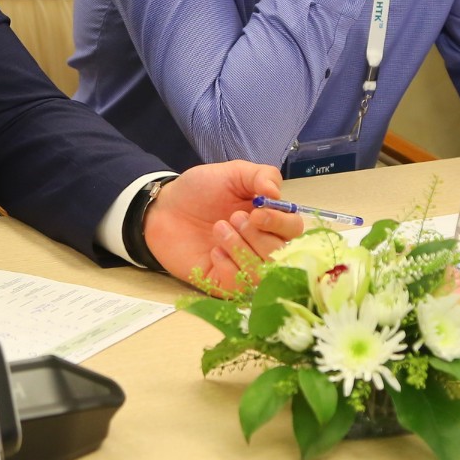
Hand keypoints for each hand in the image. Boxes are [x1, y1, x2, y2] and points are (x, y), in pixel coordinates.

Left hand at [143, 160, 304, 292]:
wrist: (164, 208)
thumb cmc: (201, 190)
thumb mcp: (233, 173)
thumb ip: (261, 175)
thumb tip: (277, 194)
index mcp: (270, 218)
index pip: (295, 229)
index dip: (280, 223)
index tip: (257, 212)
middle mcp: (262, 245)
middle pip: (282, 254)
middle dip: (258, 236)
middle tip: (233, 218)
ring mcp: (244, 266)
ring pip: (262, 272)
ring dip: (241, 249)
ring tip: (219, 229)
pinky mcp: (224, 284)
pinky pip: (239, 286)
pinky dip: (228, 267)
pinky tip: (213, 251)